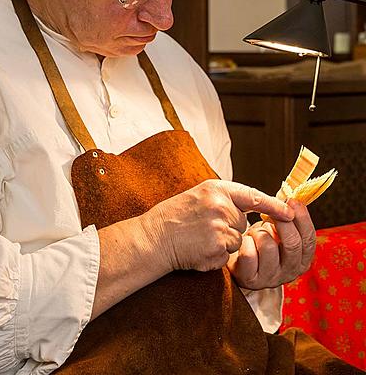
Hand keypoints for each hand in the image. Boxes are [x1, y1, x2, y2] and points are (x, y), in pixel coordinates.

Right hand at [145, 180, 293, 272]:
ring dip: (223, 243)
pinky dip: (216, 256)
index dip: (274, 204)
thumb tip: (248, 208)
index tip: (291, 211)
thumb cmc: (175, 217)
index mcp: (216, 189)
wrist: (154, 237)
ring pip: (237, 240)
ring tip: (200, 238)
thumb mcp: (199, 195)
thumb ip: (223, 199)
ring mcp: (220, 227)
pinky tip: (199, 250)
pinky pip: (228, 255)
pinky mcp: (218, 248)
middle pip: (243, 222)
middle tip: (204, 226)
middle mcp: (221, 206)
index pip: (252, 196)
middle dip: (229, 227)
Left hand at [228, 199, 315, 288]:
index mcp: (302, 259)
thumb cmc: (261, 242)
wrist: (238, 261)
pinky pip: (249, 254)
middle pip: (292, 244)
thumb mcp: (278, 230)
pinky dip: (245, 242)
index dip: (302, 218)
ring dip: (258, 232)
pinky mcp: (251, 280)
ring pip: (268, 246)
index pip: (309, 239)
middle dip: (281, 222)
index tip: (292, 201)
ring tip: (254, 233)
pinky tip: (244, 243)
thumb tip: (292, 198)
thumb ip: (287, 218)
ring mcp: (271, 278)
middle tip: (271, 212)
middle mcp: (290, 272)